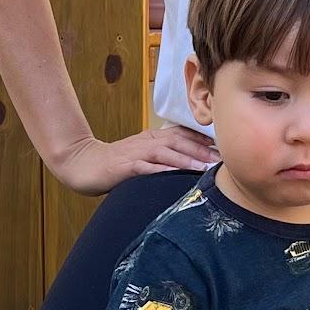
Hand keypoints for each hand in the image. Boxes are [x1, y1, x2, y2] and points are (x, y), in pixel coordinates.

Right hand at [51, 122, 218, 193]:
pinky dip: (162, 170)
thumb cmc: (116, 163)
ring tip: (205, 167)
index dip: (205, 140)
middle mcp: (148, 141)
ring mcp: (137, 153)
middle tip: (223, 159)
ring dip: (187, 159)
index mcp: (154, 137)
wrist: (83, 163)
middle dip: (203, 149)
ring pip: (167, 153)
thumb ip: (164, 156)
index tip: (225, 147)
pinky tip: (175, 175)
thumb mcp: (144, 155)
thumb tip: (193, 163)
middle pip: (180, 142)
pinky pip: (146, 167)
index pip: (184, 134)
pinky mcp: (125, 167)